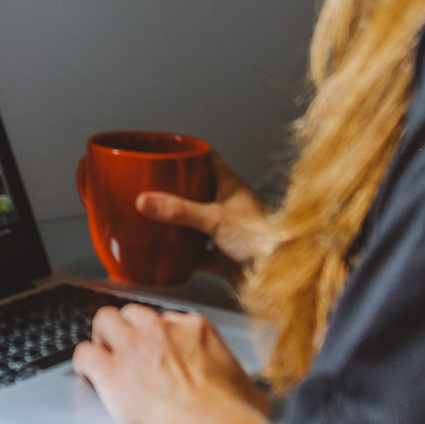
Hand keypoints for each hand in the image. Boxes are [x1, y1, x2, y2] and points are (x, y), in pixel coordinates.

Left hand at [73, 305, 270, 423]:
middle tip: (126, 351)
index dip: (158, 336)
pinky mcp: (110, 371)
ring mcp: (133, 347)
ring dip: (101, 337)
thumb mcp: (249, 391)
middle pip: (132, 313)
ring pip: (103, 320)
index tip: (157, 351)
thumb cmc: (235, 420)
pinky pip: (83, 354)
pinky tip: (86, 374)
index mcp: (195, 330)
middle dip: (127, 329)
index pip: (166, 319)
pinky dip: (82, 363)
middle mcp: (161, 331)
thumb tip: (247, 393)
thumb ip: (239, 382)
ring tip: (103, 355)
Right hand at [136, 154, 274, 283]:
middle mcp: (229, 206)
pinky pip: (197, 252)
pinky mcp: (222, 256)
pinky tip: (169, 254)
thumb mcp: (213, 219)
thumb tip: (146, 201)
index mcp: (230, 186)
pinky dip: (182, 253)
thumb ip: (178, 210)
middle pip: (197, 189)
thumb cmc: (263, 240)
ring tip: (154, 218)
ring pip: (196, 221)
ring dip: (177, 222)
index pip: (208, 158)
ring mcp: (226, 231)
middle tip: (152, 186)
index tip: (167, 149)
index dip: (188, 151)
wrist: (278, 274)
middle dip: (175, 189)